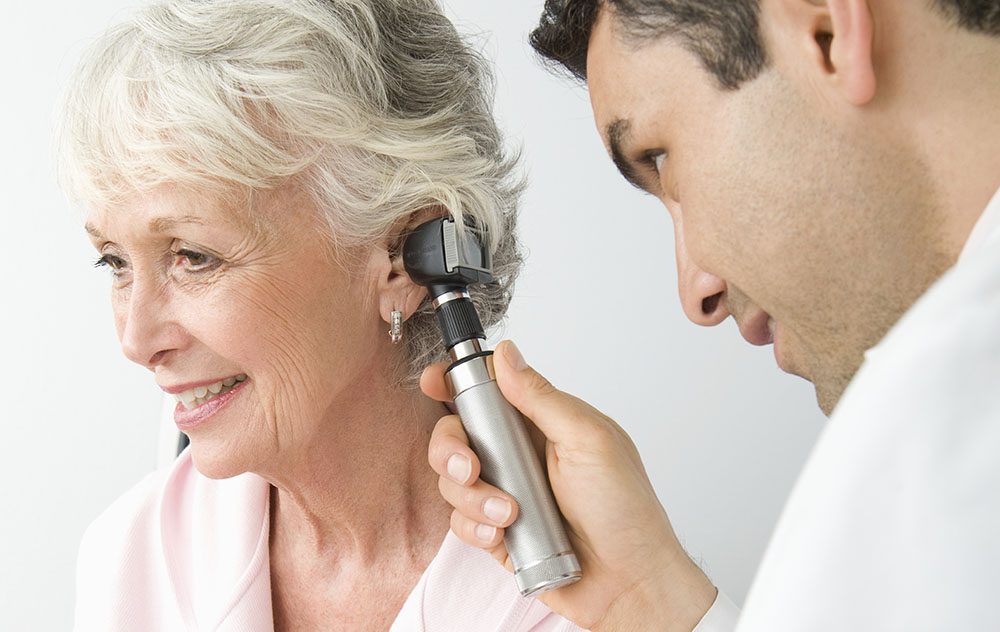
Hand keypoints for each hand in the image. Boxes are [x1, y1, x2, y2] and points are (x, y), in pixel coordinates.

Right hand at [422, 340, 717, 631]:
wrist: (629, 581)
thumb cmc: (625, 508)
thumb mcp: (588, 439)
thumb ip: (541, 397)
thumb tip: (507, 354)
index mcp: (541, 422)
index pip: (488, 391)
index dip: (455, 384)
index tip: (434, 385)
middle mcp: (519, 454)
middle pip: (456, 434)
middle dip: (451, 450)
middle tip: (469, 467)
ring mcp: (506, 492)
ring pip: (454, 481)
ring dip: (473, 497)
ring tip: (508, 513)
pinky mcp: (497, 531)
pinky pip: (462, 522)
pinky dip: (476, 528)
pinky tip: (502, 534)